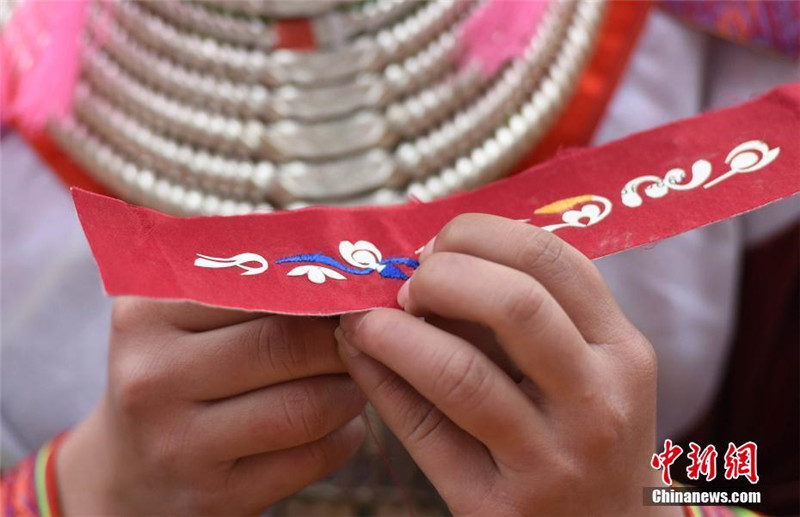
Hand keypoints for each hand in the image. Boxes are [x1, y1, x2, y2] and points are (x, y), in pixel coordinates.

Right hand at [58, 300, 365, 515]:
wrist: (128, 473)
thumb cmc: (176, 375)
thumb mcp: (181, 318)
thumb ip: (244, 282)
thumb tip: (335, 255)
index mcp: (147, 313)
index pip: (261, 285)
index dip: (319, 289)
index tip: (348, 290)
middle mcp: (153, 377)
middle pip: (289, 344)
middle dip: (343, 339)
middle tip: (365, 335)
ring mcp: (180, 444)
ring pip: (308, 405)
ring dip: (351, 390)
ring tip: (354, 378)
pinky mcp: (216, 496)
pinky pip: (313, 457)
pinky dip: (344, 435)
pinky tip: (340, 423)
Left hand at [336, 214, 676, 516]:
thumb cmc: (584, 438)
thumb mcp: (587, 371)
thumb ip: (531, 317)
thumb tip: (434, 261)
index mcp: (622, 350)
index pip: (554, 260)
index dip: (483, 235)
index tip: (439, 245)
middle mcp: (597, 402)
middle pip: (515, 304)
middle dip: (442, 275)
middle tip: (408, 283)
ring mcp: (552, 460)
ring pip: (461, 373)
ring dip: (395, 332)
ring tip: (368, 321)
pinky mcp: (498, 506)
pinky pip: (424, 432)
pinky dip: (380, 383)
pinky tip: (360, 358)